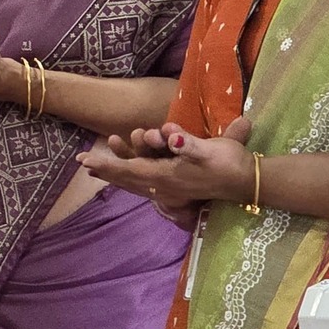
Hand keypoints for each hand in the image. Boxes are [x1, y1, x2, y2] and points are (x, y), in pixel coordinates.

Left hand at [79, 115, 254, 222]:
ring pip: (134, 184)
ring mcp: (170, 191)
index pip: (129, 171)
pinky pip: (144, 186)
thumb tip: (169, 137)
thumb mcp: (210, 150)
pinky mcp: (176, 190)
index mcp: (167, 177)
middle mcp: (164, 187)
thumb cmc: (229, 163)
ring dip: (114, 175)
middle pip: (126, 180)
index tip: (84, 161)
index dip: (106, 165)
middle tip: (82, 163)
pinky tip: (125, 178)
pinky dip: (129, 180)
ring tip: (96, 170)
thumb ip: (188, 144)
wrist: (247, 183)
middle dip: (104, 170)